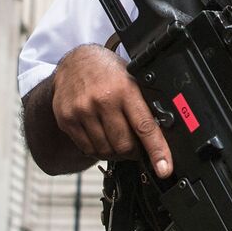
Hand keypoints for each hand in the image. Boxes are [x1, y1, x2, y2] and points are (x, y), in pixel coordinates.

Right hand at [51, 44, 172, 176]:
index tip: (164, 169)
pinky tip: (101, 137)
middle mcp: (102, 100)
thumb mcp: (132, 79)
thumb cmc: (109, 73)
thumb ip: (144, 105)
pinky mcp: (67, 119)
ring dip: (115, 153)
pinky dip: (98, 150)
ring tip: (117, 140)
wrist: (75, 61)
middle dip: (133, 152)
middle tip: (136, 147)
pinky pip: (87, 149)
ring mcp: (82, 110)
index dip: (157, 151)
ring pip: (105, 150)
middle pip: (123, 145)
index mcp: (125, 89)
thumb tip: (163, 135)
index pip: (144, 126)